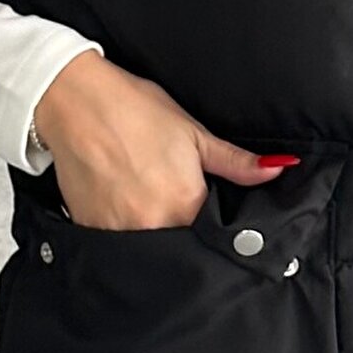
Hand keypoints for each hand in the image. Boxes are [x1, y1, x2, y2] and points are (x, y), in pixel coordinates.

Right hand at [30, 55, 300, 228]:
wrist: (74, 102)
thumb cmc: (134, 110)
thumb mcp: (193, 132)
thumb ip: (236, 162)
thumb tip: (278, 169)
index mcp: (185, 203)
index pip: (213, 236)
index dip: (215, 229)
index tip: (212, 218)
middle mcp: (153, 225)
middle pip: (181, 247)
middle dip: (186, 235)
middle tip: (174, 203)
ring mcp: (118, 232)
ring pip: (149, 250)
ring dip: (155, 235)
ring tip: (148, 202)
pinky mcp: (90, 230)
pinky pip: (116, 246)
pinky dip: (125, 234)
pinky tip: (124, 206)